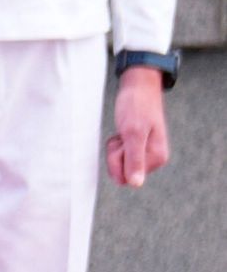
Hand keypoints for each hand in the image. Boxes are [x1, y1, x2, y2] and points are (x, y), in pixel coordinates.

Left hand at [109, 66, 170, 187]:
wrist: (138, 87)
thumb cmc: (136, 107)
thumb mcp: (133, 133)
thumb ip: (134, 160)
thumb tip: (136, 184)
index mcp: (157, 158)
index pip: (126, 178)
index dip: (118, 159)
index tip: (124, 140)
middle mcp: (153, 159)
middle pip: (121, 173)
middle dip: (115, 154)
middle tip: (123, 134)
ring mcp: (145, 153)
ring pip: (118, 164)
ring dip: (115, 148)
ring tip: (124, 131)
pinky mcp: (137, 147)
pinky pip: (118, 155)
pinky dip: (116, 144)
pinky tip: (123, 131)